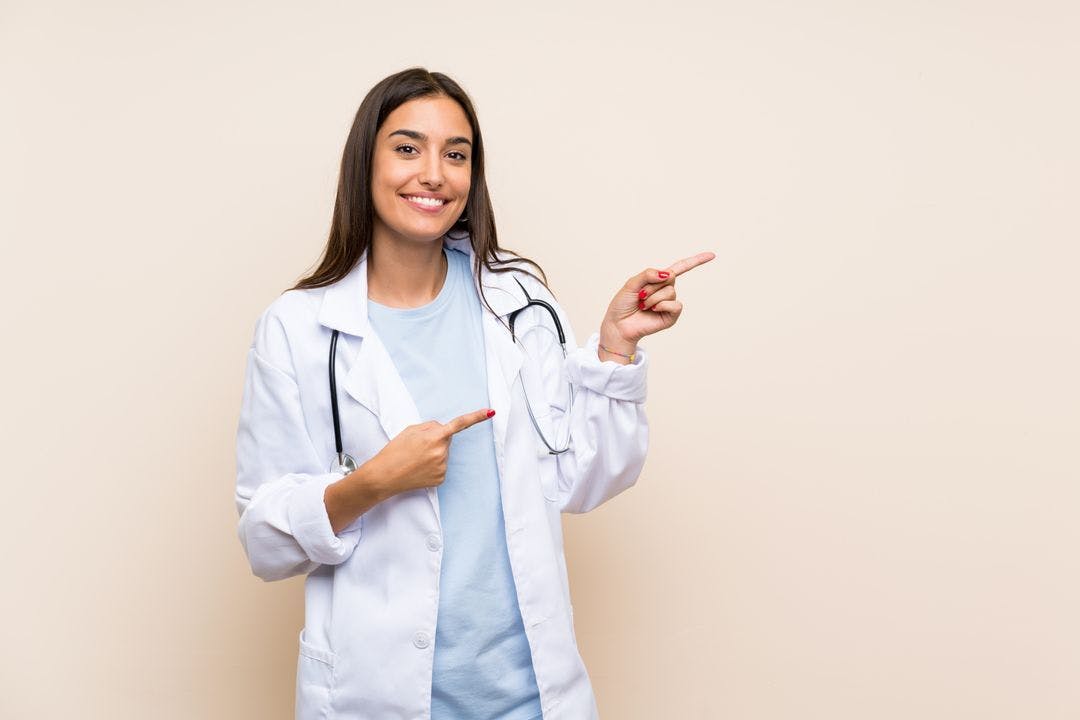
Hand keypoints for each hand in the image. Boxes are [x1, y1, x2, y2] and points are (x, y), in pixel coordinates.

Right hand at [368, 408, 495, 496]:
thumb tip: (442, 429)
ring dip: (433, 453)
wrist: (384, 476)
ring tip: (415, 458)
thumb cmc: (394, 451)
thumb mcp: (410, 430)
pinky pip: (441, 467)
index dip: (477, 417)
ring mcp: (442, 467)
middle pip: (446, 439)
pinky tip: (419, 468)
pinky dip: (432, 466)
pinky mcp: (441, 479)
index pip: (460, 424)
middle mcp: (442, 452)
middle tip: (417, 446)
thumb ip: (430, 426)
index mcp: (434, 437)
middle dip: (436, 439)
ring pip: (444, 454)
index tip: (491, 412)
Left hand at [602, 251, 715, 344]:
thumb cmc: (622, 304)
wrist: (619, 325)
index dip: (696, 261)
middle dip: (652, 285)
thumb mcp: (632, 283)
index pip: (680, 268)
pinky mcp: (671, 316)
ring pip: (670, 291)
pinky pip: (675, 305)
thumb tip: (668, 273)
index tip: (712, 255)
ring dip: (653, 297)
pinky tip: (652, 310)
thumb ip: (648, 274)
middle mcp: (666, 291)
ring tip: (643, 305)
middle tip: (640, 295)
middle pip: (670, 277)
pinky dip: (662, 305)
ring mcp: (669, 304)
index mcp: (658, 280)